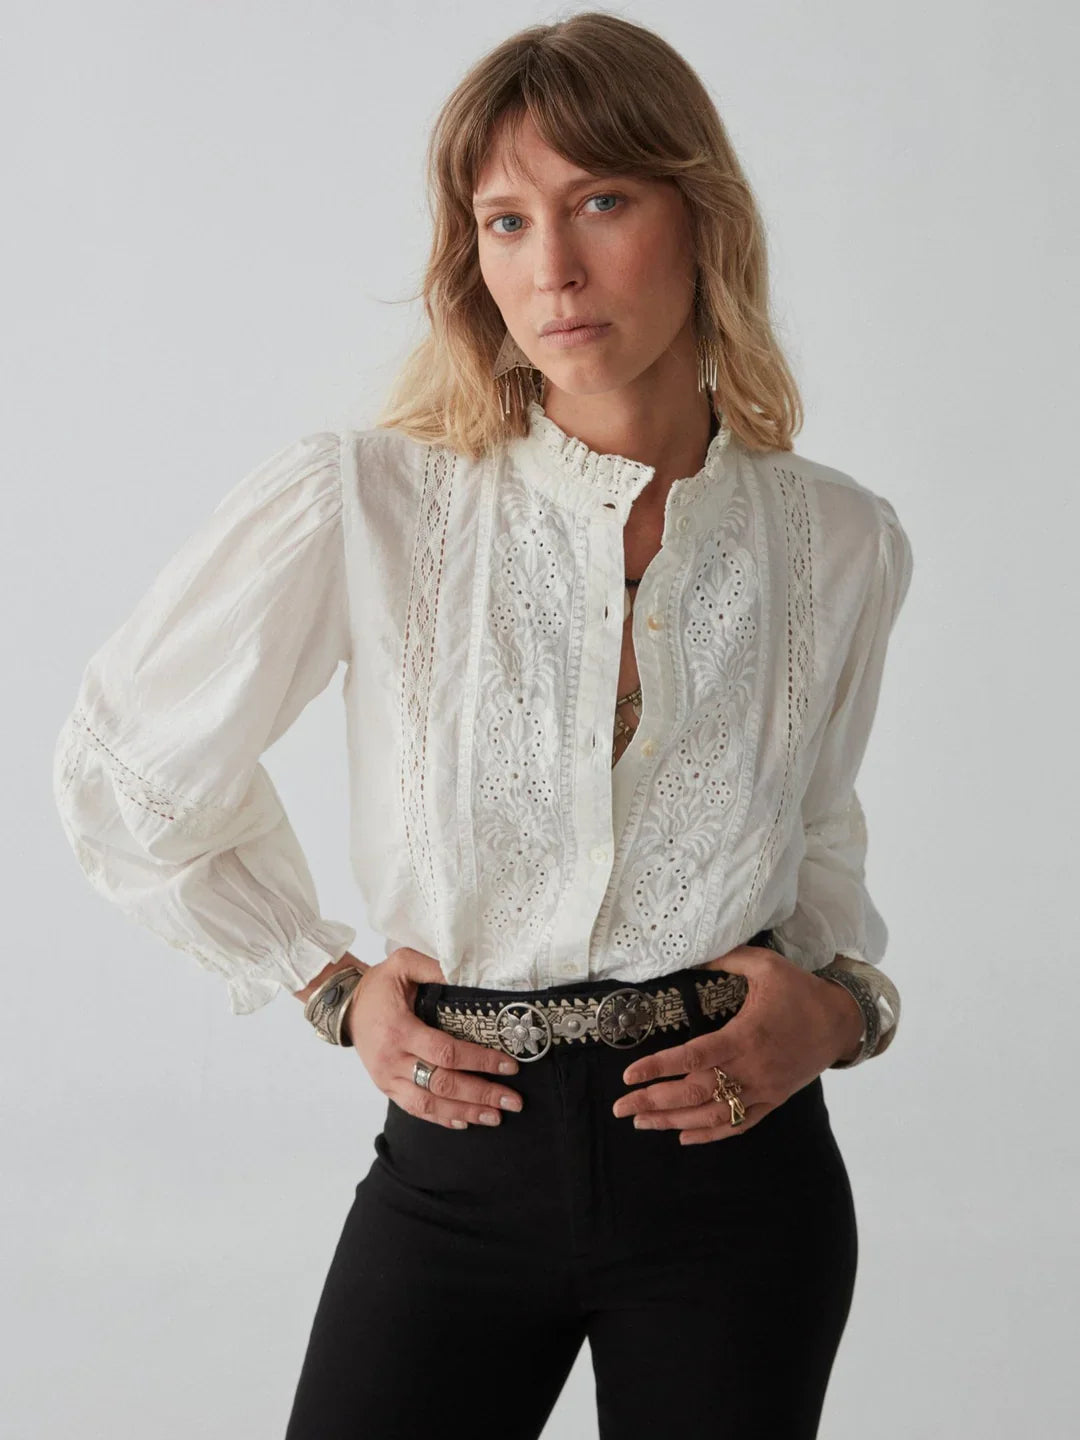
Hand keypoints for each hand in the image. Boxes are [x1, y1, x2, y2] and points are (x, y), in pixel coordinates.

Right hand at [346, 947, 524, 1129]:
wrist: (344, 1006)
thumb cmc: (378, 985)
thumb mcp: (403, 963)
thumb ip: (434, 967)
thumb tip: (468, 977)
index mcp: (400, 1029)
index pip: (446, 1052)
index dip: (479, 1060)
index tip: (509, 1065)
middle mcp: (393, 1059)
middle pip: (442, 1083)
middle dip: (480, 1094)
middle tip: (513, 1101)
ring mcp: (387, 1077)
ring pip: (429, 1103)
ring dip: (465, 1112)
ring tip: (495, 1117)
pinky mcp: (385, 1087)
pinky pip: (414, 1108)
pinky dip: (440, 1118)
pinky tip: (464, 1122)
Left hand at [610, 945, 855, 1144]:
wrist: (842, 1021)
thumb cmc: (800, 990)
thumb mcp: (766, 965)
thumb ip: (728, 958)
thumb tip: (691, 953)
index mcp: (745, 1035)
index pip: (695, 1057)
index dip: (660, 1068)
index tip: (629, 1075)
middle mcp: (752, 1068)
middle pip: (697, 1092)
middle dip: (655, 1101)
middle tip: (620, 1108)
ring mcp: (763, 1089)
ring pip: (714, 1114)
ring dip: (674, 1120)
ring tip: (641, 1122)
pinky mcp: (773, 1100)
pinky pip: (739, 1124)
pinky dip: (710, 1133)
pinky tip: (683, 1136)